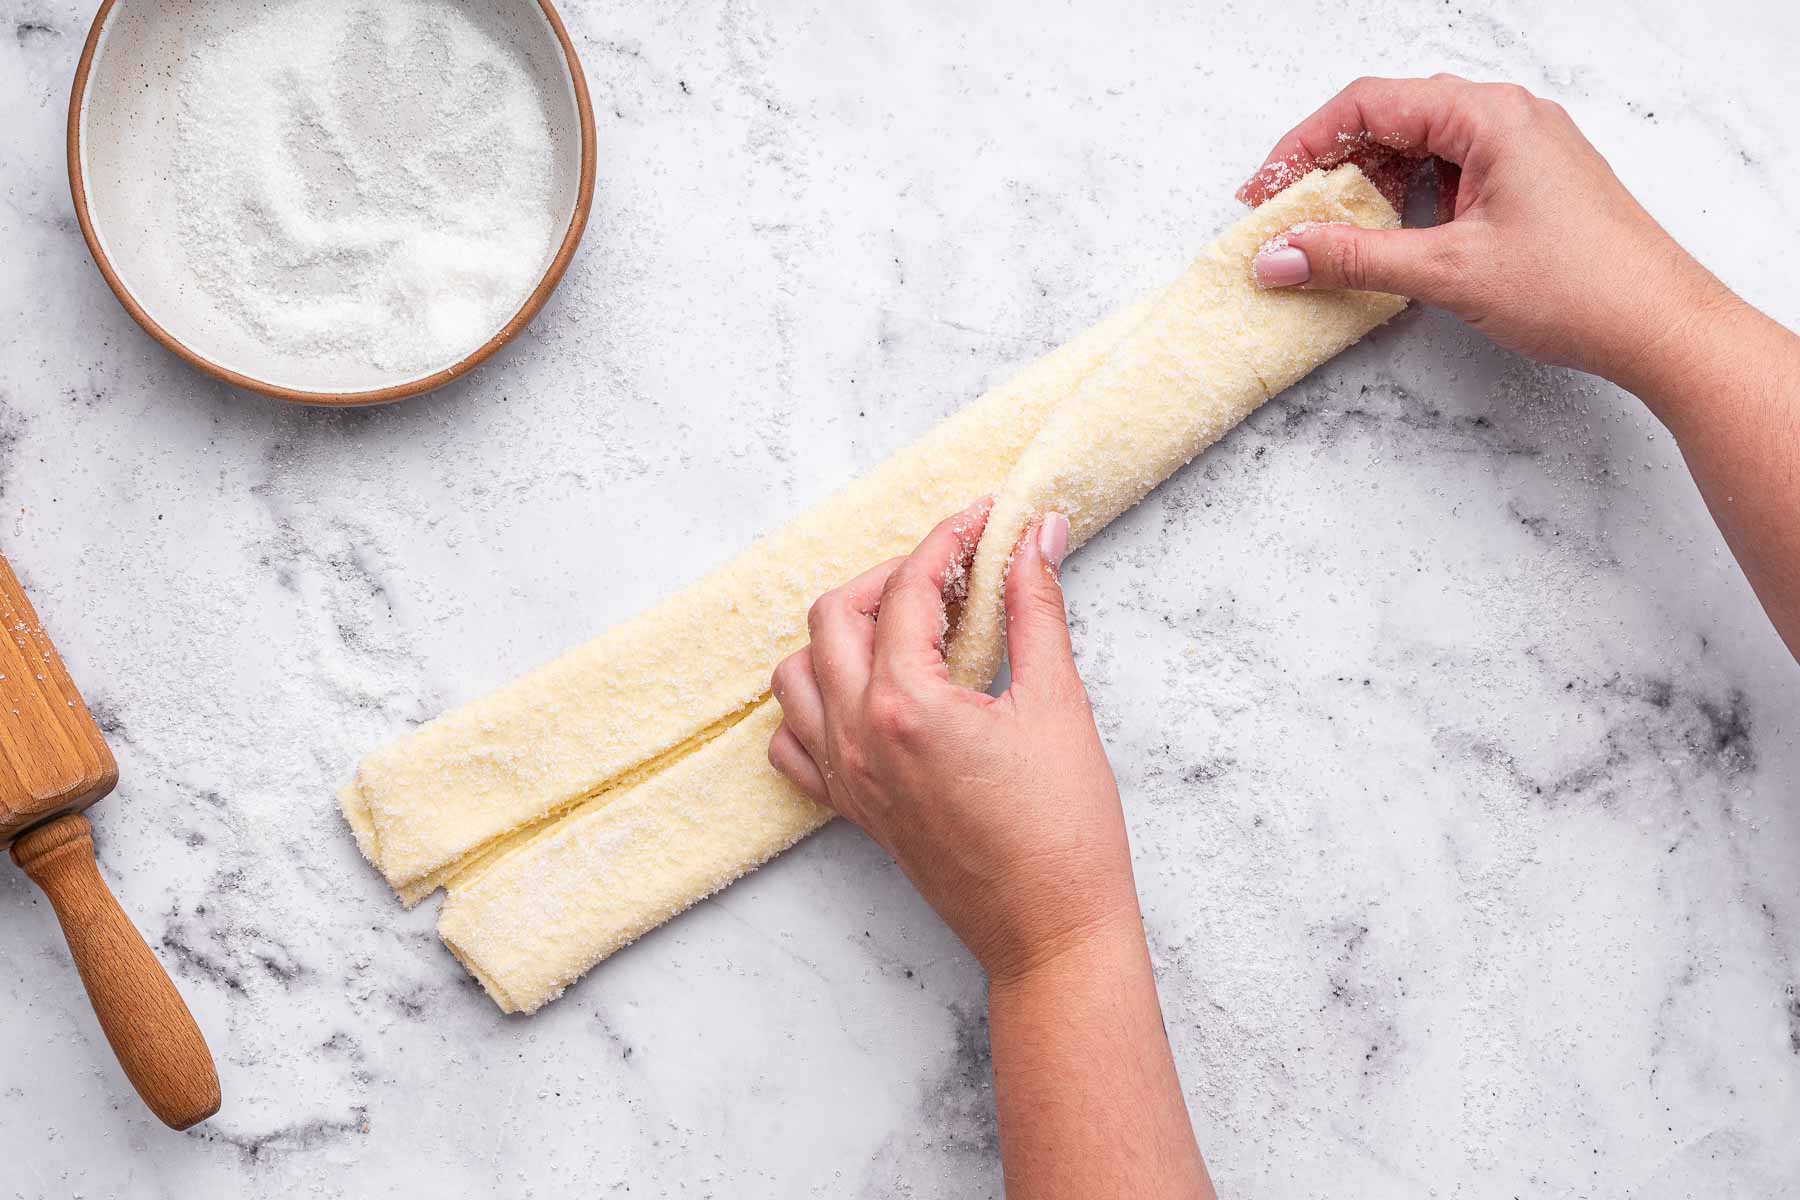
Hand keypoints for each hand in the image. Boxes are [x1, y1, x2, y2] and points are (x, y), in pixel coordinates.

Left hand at [767, 499, 1141, 982]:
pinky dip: (815, 704)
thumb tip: (1038, 537)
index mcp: (907, 704)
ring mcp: (848, 776)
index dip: (950, 541)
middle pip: (837, 615)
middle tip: (952, 576)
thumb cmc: (1065, 830)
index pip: (910, 590)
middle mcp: (859, 736)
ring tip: (908, 630)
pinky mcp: (852, 810)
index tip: (986, 521)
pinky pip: (795, 741)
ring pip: (798, 673)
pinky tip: (868, 696)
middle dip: (892, 578)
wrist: (1051, 931)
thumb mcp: (1058, 704)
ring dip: (843, 635)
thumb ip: (1037, 609)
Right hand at [1241, 74, 1735, 387]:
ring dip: (1368, 184)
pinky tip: (1386, 237)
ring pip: (1419, 146)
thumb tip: (1281, 256)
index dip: (1303, 145)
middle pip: (1391, 118)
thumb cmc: (1580, 286)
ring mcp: (1521, 149)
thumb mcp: (1447, 271)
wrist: (1662, 326)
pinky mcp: (1528, 183)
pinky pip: (1449, 172)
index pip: (1370, 103)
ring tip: (1329, 232)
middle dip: (1330, 164)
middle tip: (1286, 214)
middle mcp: (1507, 118)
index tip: (1264, 190)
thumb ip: (1353, 258)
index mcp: (1489, 116)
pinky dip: (1407, 199)